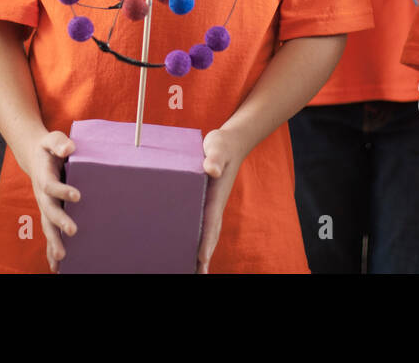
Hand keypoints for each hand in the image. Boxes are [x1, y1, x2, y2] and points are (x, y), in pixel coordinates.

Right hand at [14, 130, 79, 272]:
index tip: (77, 195)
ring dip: (54, 242)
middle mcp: (42, 196)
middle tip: (73, 231)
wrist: (36, 156)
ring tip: (62, 258)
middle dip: (60, 222)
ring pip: (47, 227)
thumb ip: (59, 143)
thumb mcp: (53, 139)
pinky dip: (52, 250)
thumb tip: (68, 149)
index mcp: (44, 177)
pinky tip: (57, 267)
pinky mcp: (49, 214)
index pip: (51, 186)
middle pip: (49, 212)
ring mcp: (45, 206)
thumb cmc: (49, 148)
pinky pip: (50, 234)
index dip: (63, 191)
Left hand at [196, 127, 248, 273]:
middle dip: (204, 256)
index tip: (201, 258)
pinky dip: (198, 242)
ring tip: (195, 272)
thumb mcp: (218, 147)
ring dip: (201, 254)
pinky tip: (189, 252)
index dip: (206, 241)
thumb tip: (211, 169)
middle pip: (210, 235)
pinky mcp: (205, 203)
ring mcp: (211, 206)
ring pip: (206, 234)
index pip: (210, 222)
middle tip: (198, 274)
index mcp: (216, 196)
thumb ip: (215, 158)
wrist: (230, 144)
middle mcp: (214, 205)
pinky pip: (201, 226)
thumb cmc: (221, 146)